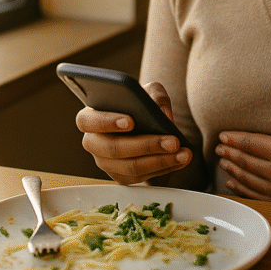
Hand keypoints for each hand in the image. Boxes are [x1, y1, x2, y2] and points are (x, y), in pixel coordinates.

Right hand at [75, 81, 191, 184]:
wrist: (145, 124)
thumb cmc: (140, 104)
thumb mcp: (148, 92)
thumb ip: (156, 97)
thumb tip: (164, 117)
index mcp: (90, 118)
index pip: (87, 121)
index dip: (107, 121)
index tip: (131, 121)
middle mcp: (93, 143)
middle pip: (113, 148)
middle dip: (146, 145)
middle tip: (172, 141)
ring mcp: (105, 163)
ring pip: (130, 167)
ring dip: (160, 161)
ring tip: (183, 153)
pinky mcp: (121, 176)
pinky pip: (141, 177)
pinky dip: (164, 168)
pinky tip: (181, 159)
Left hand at [215, 92, 270, 216]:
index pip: (253, 143)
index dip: (235, 139)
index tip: (222, 135)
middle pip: (247, 161)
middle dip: (230, 153)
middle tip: (217, 148)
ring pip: (249, 179)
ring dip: (234, 170)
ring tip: (222, 163)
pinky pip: (257, 196)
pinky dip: (243, 190)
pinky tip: (235, 186)